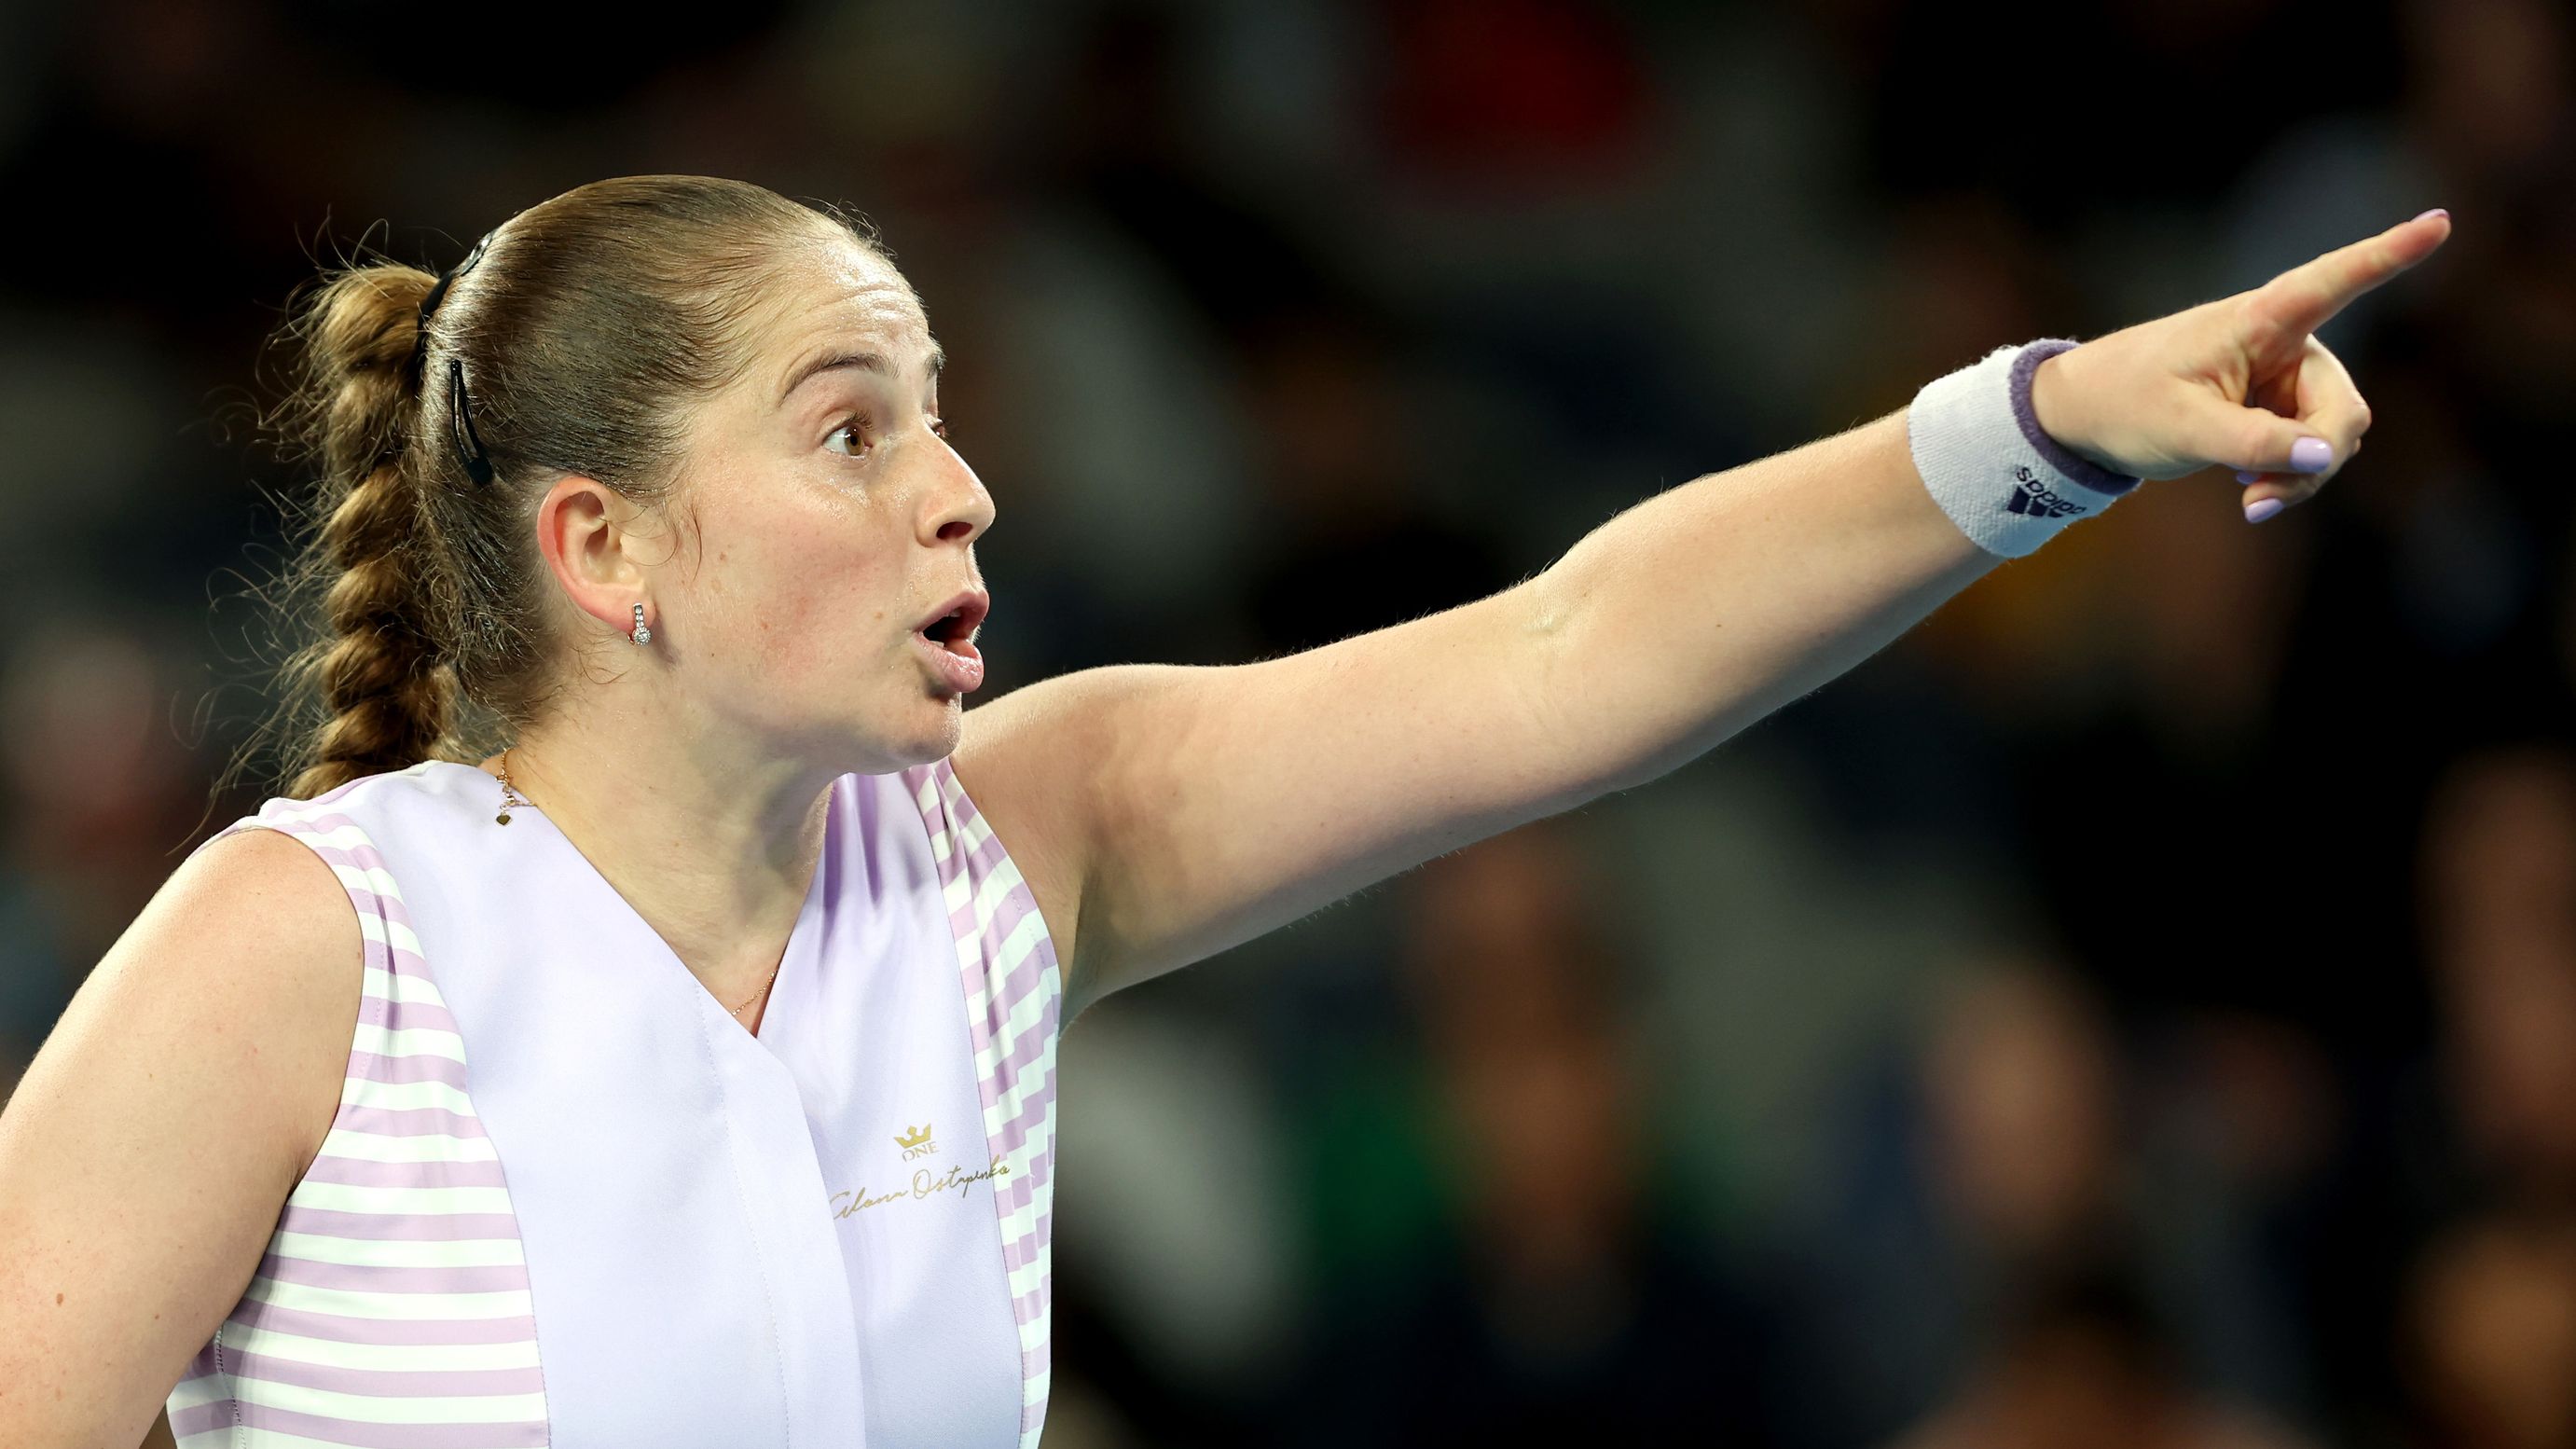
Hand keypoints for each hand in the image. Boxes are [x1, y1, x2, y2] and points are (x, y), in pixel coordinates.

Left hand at [2028, 210, 2451, 518]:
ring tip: (2251, 500)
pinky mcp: (2279, 408)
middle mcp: (2285, 341)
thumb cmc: (2126, 404)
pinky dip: (2291, 476)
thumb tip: (2329, 455)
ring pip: (2334, 434)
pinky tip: (2251, 492)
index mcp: (2258, 320)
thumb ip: (2255, 443)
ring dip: (2303, 474)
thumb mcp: (2183, 429)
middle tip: (2262, 500)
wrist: (2086, 417)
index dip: (2389, 254)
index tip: (2441, 222)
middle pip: (2342, 405)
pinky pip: (2313, 449)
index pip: (2333, 281)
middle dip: (2318, 456)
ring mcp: (2285, 376)